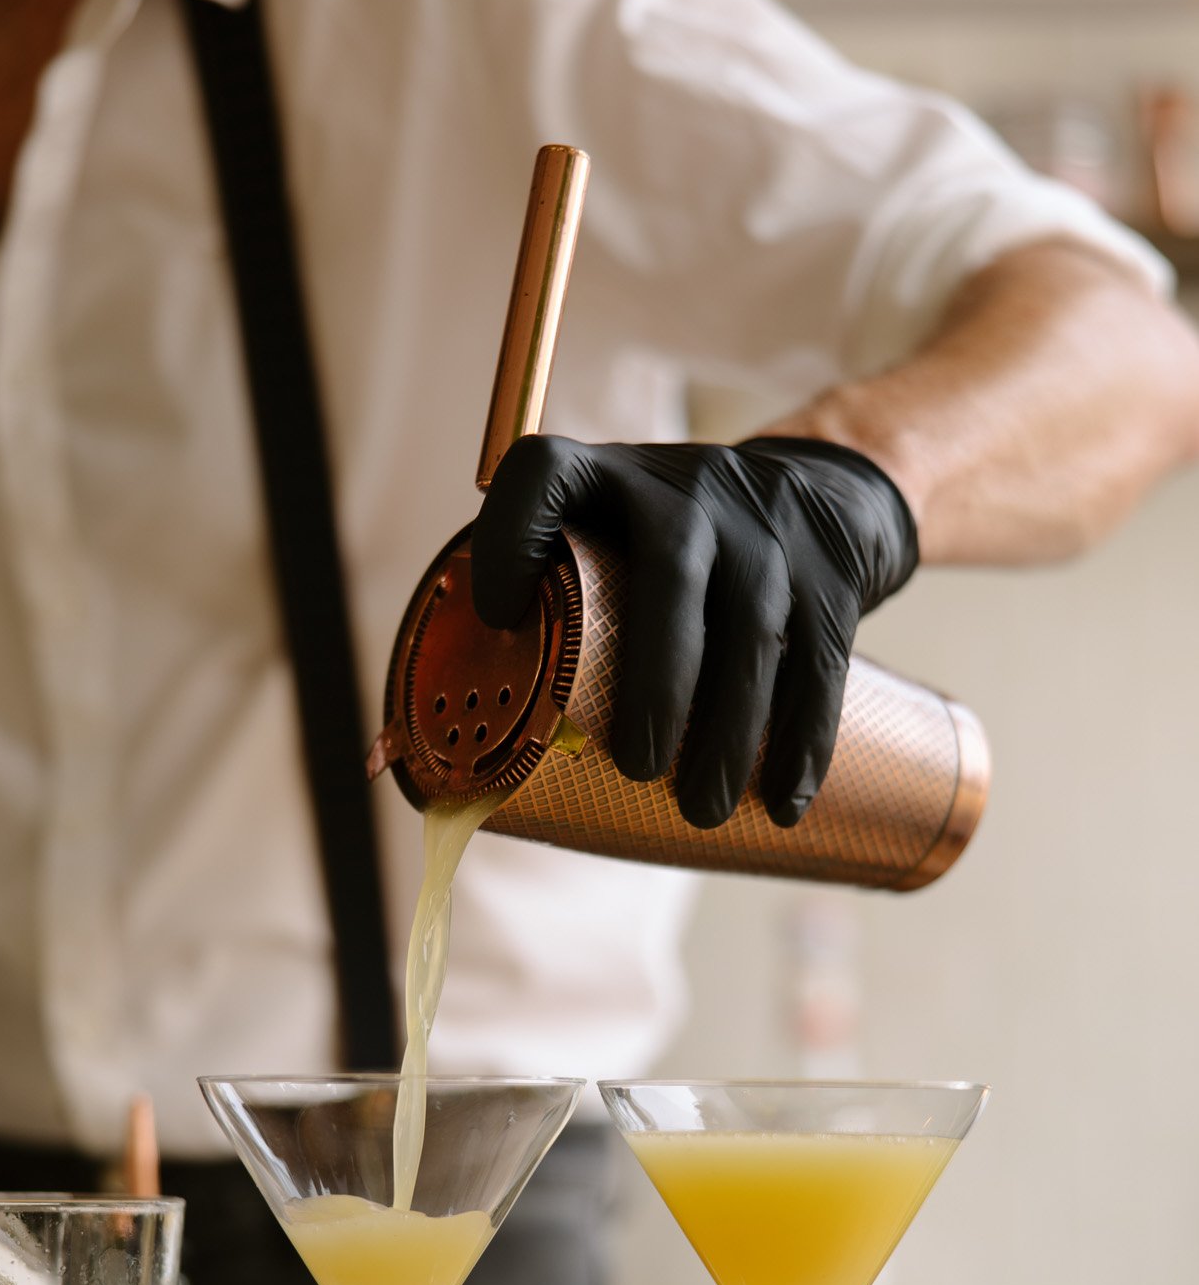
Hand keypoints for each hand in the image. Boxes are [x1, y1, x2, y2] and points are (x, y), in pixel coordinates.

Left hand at [470, 435, 917, 828]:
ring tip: (701, 808)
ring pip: (754, 631)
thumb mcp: (611, 535)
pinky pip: (821, 664)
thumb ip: (550, 606)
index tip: (497, 613)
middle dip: (656, 680)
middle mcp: (687, 490)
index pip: (545, 476)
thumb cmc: (670, 548)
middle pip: (672, 575)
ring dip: (728, 733)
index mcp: (607, 478)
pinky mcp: (831, 573)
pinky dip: (803, 741)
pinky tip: (783, 806)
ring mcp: (768, 528)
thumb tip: (452, 738)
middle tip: (637, 764)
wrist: (818, 491)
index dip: (512, 538)